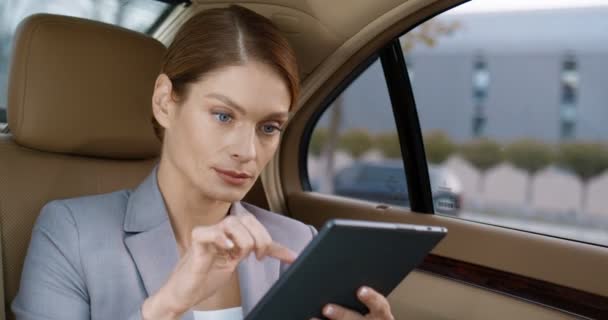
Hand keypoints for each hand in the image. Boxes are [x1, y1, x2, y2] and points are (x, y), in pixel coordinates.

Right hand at [142, 213, 295, 319]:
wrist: (184, 293)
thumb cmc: (206, 276)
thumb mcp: (237, 263)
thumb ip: (257, 253)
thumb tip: (288, 254)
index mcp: (230, 233)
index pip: (255, 225)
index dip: (271, 240)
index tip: (289, 257)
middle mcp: (220, 231)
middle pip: (246, 219)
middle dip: (259, 237)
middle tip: (259, 256)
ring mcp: (207, 236)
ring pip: (230, 223)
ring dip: (243, 239)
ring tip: (241, 255)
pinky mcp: (195, 246)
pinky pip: (205, 233)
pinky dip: (219, 237)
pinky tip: (228, 248)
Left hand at [311, 286, 393, 319]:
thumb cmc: (370, 310)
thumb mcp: (372, 301)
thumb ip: (363, 289)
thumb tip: (344, 263)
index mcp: (381, 314)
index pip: (380, 306)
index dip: (372, 298)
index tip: (360, 290)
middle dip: (343, 315)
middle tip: (327, 308)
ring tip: (311, 318)